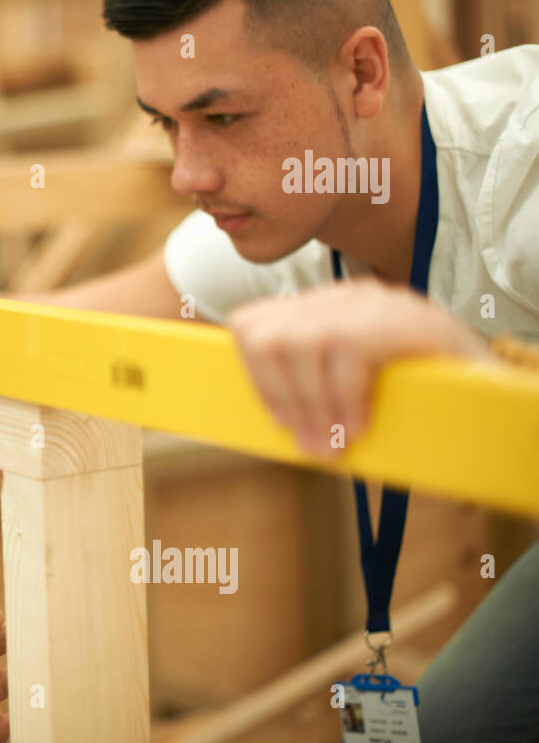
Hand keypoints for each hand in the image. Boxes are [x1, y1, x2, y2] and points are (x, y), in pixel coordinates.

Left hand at [226, 279, 489, 455]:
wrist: (491, 390)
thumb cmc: (412, 398)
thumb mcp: (347, 391)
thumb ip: (308, 392)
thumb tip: (267, 422)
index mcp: (320, 311)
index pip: (250, 324)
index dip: (255, 376)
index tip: (279, 421)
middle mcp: (341, 298)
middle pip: (267, 335)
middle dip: (279, 396)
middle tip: (308, 442)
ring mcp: (373, 302)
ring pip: (302, 343)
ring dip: (313, 405)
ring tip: (333, 444)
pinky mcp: (402, 316)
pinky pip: (349, 351)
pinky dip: (346, 398)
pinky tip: (359, 428)